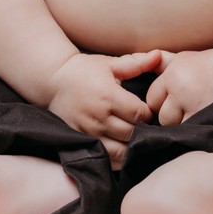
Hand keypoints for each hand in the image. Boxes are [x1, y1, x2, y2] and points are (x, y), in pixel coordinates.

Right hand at [47, 49, 160, 169]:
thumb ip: (136, 63)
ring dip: (131, 147)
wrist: (53, 81)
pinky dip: (117, 158)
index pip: (139, 114)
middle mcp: (98, 117)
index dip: (149, 114)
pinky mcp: (81, 141)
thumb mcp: (109, 63)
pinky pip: (105, 159)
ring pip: (120, 151)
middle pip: (132, 134)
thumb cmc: (84, 70)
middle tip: (145, 125)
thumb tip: (159, 55)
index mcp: (108, 96)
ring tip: (135, 138)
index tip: (149, 110)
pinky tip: (122, 149)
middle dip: (142, 131)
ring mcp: (88, 132)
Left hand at [145, 49, 212, 125]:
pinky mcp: (208, 119)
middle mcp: (182, 91)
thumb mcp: (182, 59)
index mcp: (173, 76)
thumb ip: (160, 62)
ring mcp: (196, 107)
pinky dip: (194, 130)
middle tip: (185, 109)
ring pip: (177, 127)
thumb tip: (141, 63)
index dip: (161, 101)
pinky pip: (192, 132)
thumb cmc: (208, 64)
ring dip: (182, 125)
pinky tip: (199, 124)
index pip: (152, 99)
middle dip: (170, 115)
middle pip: (162, 116)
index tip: (174, 99)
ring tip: (194, 115)